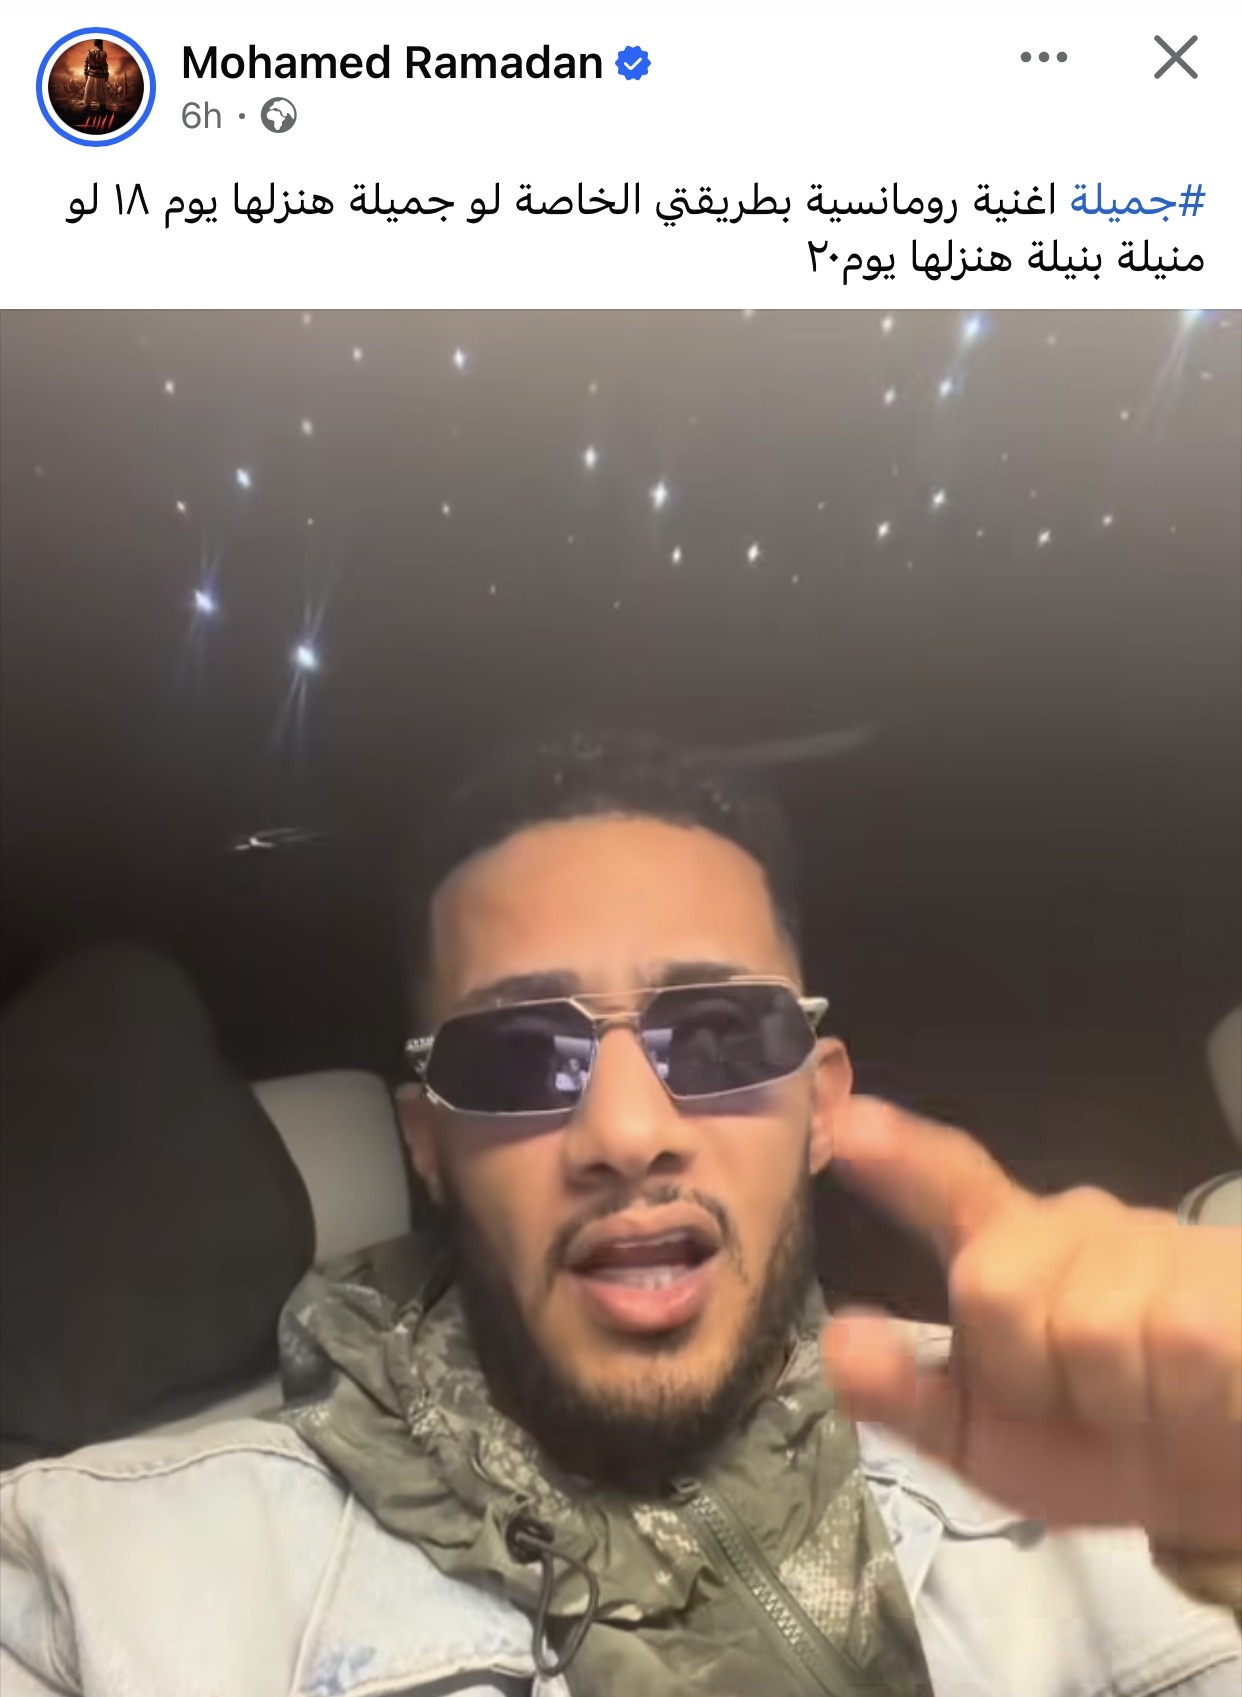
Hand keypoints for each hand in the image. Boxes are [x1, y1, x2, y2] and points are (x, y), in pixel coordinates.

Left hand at [821, 1098, 1241, 1553]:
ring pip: (1086, 1328)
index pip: (950, 1185)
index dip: (900, 1154)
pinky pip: (1178, 1348)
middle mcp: (1075, 1223)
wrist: (1227, 1474)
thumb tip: (835, 1345)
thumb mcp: (987, 1440)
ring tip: (1144, 1401)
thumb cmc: (1096, 1442)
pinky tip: (1197, 1396)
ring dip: (1110, 1400)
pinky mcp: (1223, 1281)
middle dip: (1019, 1372)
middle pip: (990, 1284)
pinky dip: (1180, 1403)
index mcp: (1006, 1249)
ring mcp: (1155, 1242)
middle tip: (1070, 1400)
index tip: (847, 1122)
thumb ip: (905, 1394)